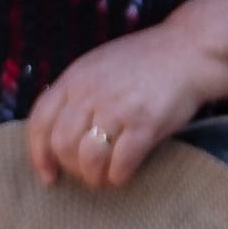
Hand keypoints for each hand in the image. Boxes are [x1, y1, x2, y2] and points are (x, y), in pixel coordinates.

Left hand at [19, 24, 211, 193]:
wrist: (188, 51)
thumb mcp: (98, 65)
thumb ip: (76, 92)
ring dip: (94, 177)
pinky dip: (119, 177)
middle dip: (71, 168)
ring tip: (104, 177)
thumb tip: (56, 133)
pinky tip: (124, 173)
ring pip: (88, 159)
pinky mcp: (145, 124)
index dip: (39, 154)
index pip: (40, 121)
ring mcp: (118, 108)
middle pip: (62, 144)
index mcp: (75, 77)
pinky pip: (121, 165)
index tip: (48, 175)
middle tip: (86, 173)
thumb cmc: (143, 62)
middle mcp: (91, 92)